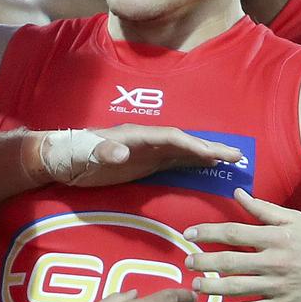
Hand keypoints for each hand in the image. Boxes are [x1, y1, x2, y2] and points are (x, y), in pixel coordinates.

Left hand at [42, 124, 242, 187]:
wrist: (62, 159)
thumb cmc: (73, 155)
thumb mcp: (85, 154)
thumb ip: (103, 152)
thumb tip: (121, 153)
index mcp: (136, 135)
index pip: (170, 137)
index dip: (191, 144)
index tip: (211, 153)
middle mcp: (146, 140)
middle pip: (183, 141)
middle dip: (210, 147)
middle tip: (238, 154)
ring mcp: (147, 151)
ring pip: (183, 151)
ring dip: (207, 154)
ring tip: (233, 160)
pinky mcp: (145, 163)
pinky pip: (175, 161)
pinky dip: (194, 162)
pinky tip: (208, 167)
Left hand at [183, 189, 300, 301]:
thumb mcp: (295, 220)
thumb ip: (263, 209)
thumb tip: (238, 193)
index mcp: (276, 237)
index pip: (234, 231)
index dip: (208, 232)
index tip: (189, 233)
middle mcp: (274, 261)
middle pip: (230, 261)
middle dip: (204, 261)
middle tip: (187, 261)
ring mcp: (278, 286)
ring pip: (237, 287)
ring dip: (212, 287)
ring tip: (196, 285)